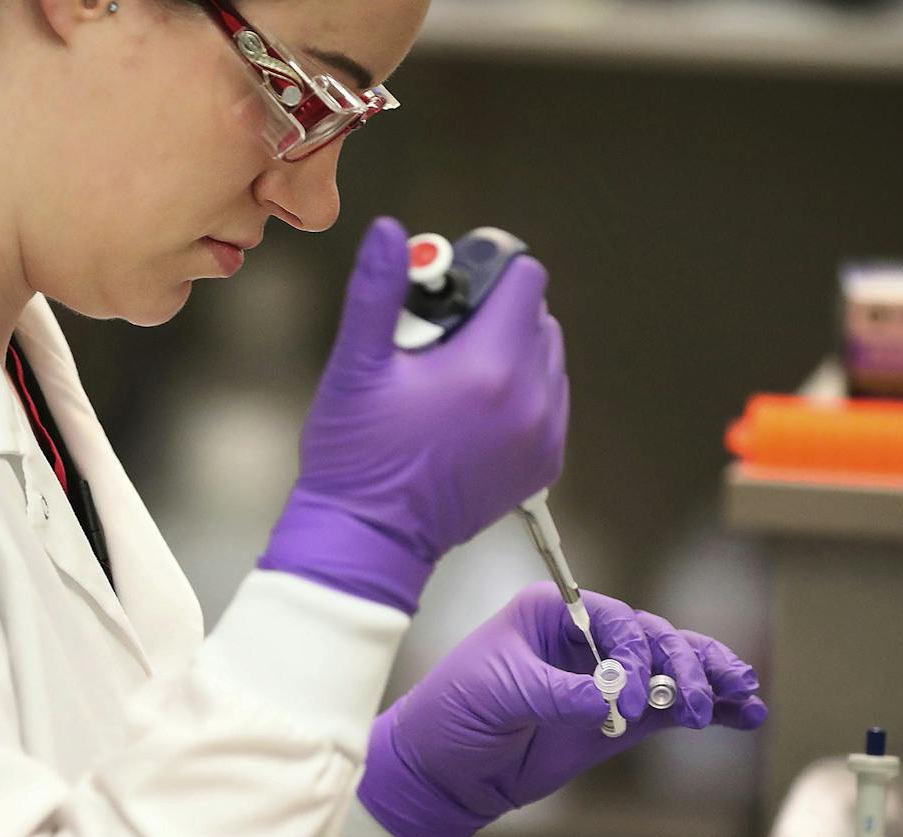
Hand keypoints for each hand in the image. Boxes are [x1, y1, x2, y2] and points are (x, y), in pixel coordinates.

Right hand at [259, 217, 568, 613]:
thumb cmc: (357, 458)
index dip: (485, 272)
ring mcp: (542, 436)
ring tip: (450, 382)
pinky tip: (468, 412)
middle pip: (536, 316)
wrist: (370, 538)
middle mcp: (529, 400)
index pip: (524, 279)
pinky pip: (548, 402)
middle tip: (436, 345)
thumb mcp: (355, 367)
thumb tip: (390, 231)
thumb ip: (377, 291)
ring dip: (508, 353)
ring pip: (546, 358)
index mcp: (489, 368)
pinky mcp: (543, 464)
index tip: (446, 292)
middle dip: (491, 315)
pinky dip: (518, 394)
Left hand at [357, 583, 768, 836]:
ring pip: (671, 670)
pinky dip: (705, 710)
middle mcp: (585, 638)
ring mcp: (606, 679)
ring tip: (746, 698)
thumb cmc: (454, 715)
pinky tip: (742, 713)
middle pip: (655, 639)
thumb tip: (613, 701)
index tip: (628, 699)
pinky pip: (667, 708)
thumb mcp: (499, 693)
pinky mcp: (617, 719)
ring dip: (710, 682)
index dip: (634, 652)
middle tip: (695, 705)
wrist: (443, 770)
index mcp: (552, 613)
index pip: (615, 617)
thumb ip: (558, 693)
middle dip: (684, 667)